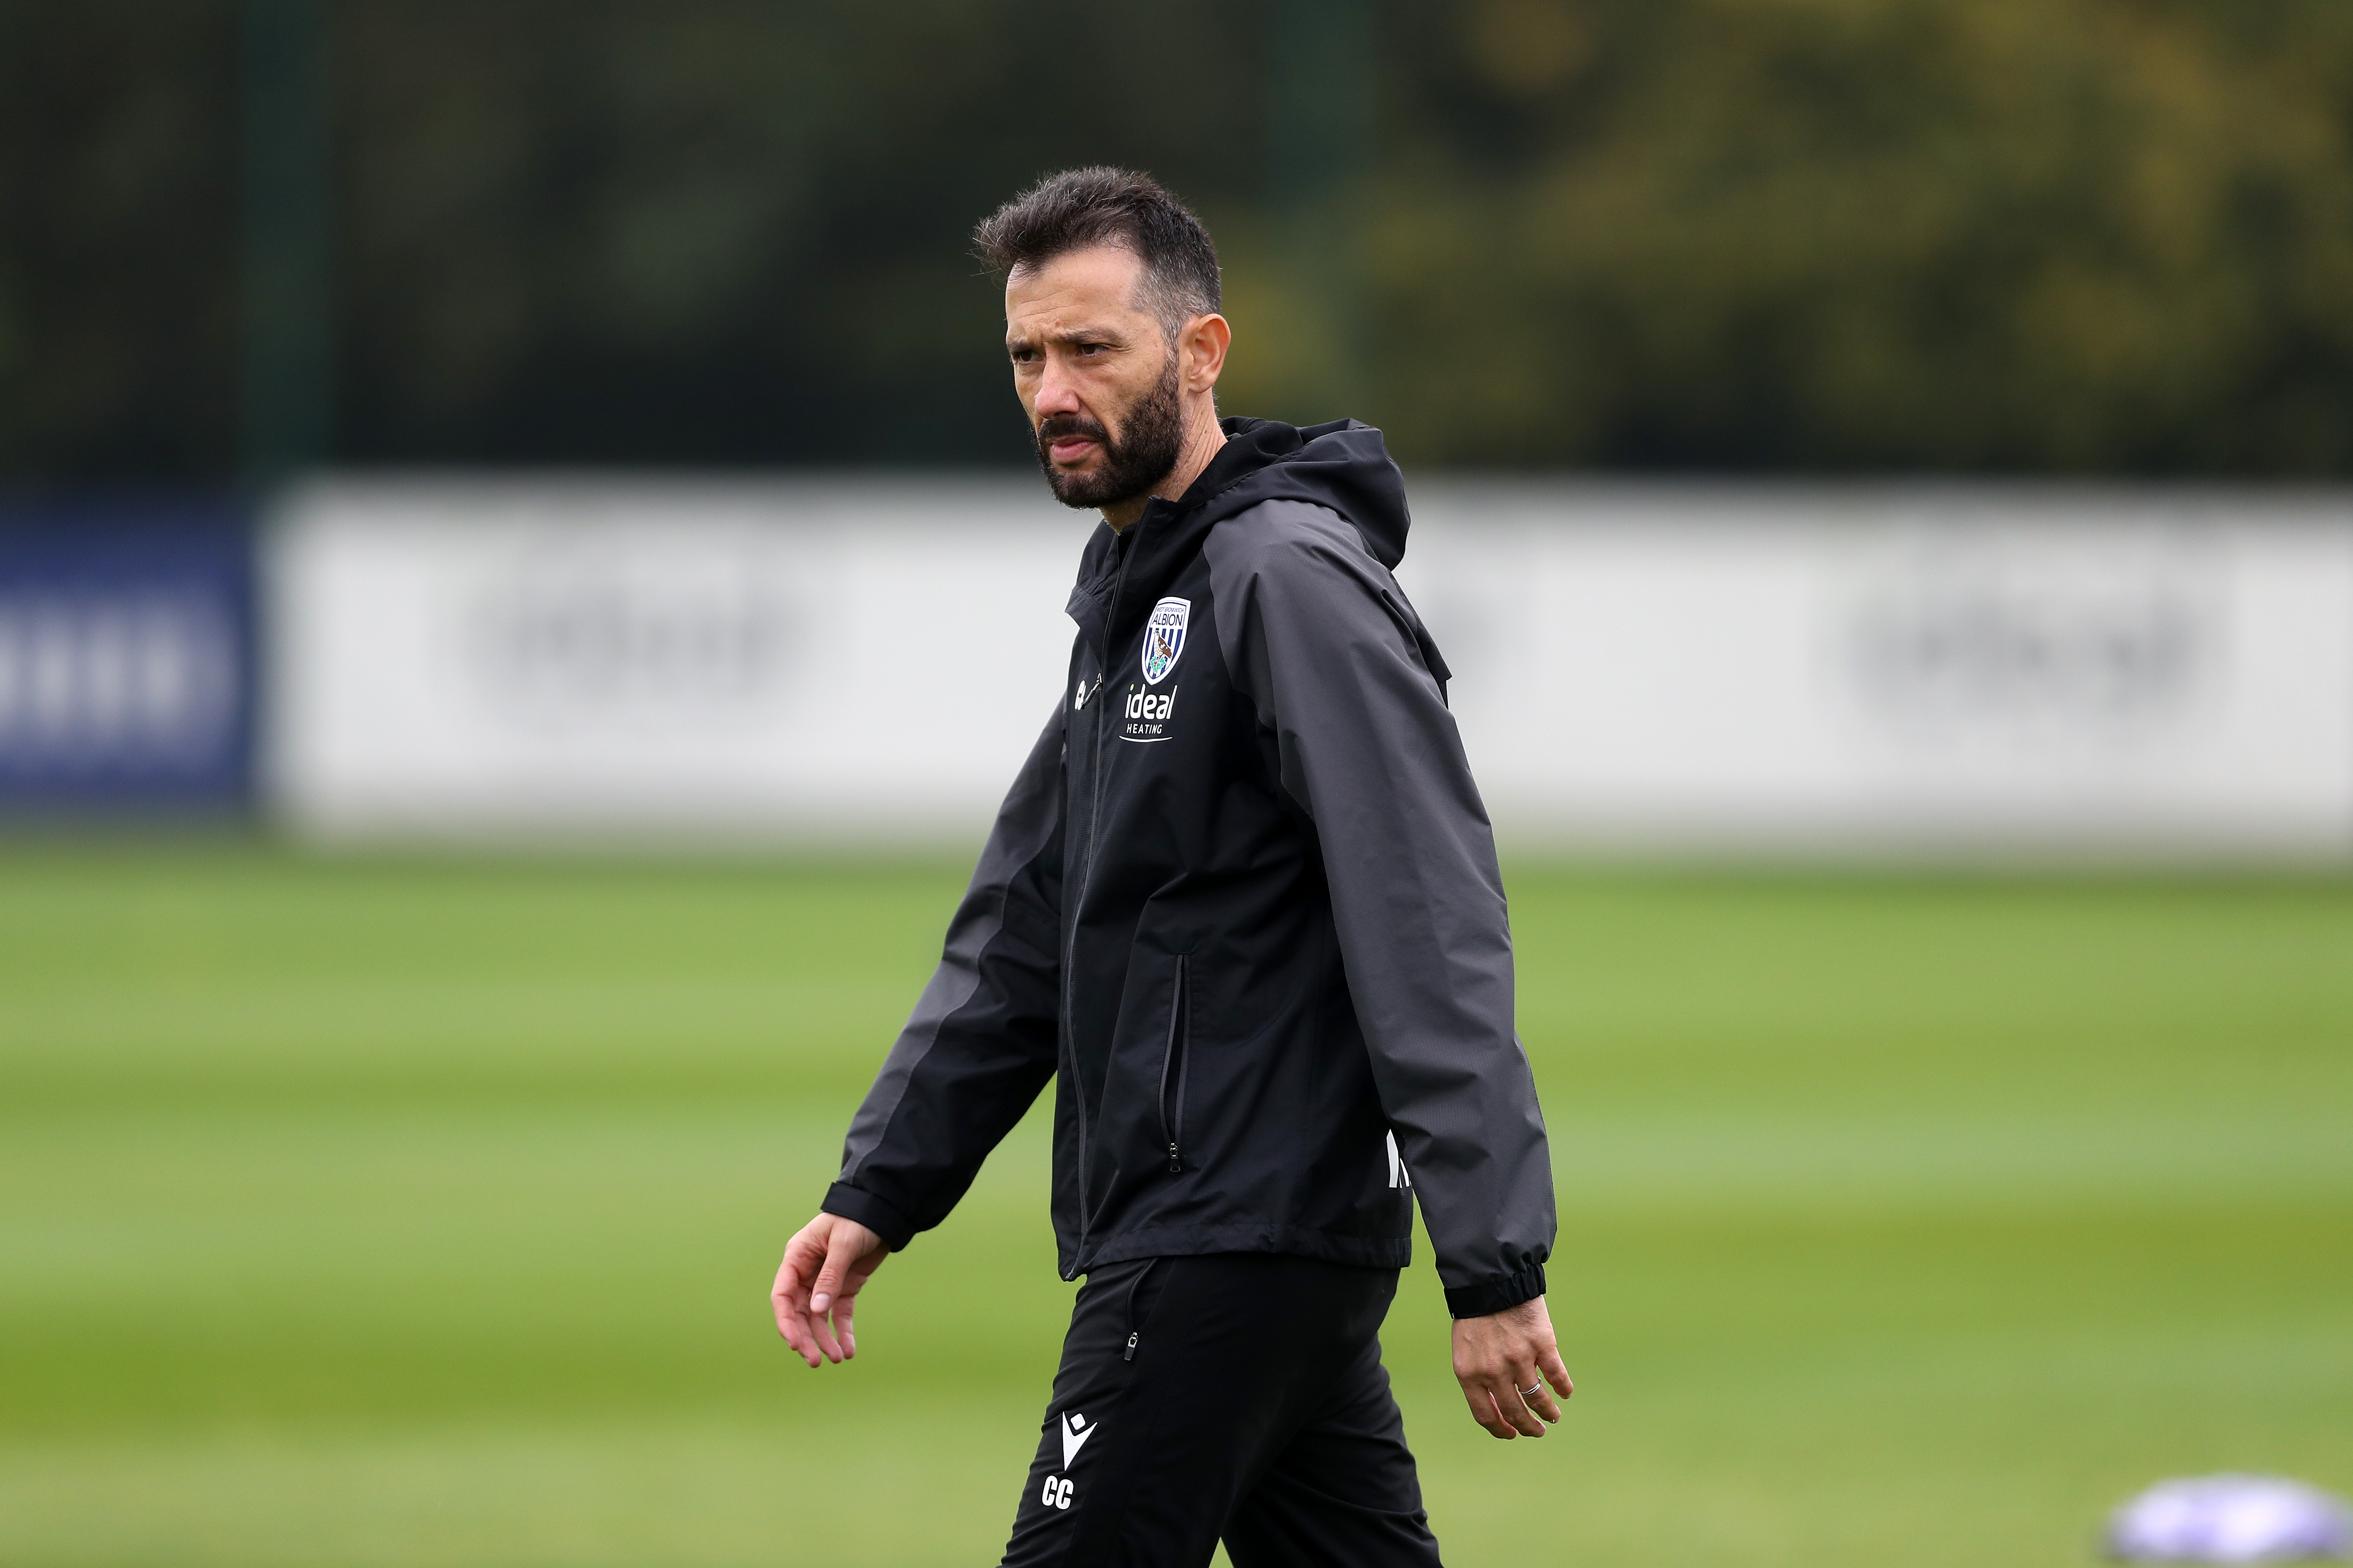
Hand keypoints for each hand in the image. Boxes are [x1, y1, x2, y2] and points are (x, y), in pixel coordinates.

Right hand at [771, 1213, 888, 1367]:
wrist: (883, 1213)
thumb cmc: (857, 1220)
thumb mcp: (843, 1245)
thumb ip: (830, 1277)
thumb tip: (816, 1311)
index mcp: (797, 1258)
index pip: (782, 1296)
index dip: (785, 1322)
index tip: (794, 1344)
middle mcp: (806, 1273)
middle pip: (798, 1313)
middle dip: (805, 1338)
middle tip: (816, 1361)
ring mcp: (825, 1283)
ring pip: (818, 1318)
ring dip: (824, 1339)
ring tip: (836, 1359)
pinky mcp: (844, 1289)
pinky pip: (840, 1315)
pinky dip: (843, 1332)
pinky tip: (848, 1350)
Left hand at [1451, 1296, 1572, 1438]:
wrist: (1491, 1279)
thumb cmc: (1476, 1315)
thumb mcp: (1465, 1349)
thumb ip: (1477, 1376)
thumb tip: (1497, 1406)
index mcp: (1470, 1374)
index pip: (1485, 1415)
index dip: (1501, 1429)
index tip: (1512, 1434)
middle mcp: (1494, 1371)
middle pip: (1514, 1411)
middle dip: (1528, 1427)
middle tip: (1537, 1431)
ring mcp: (1519, 1359)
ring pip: (1538, 1399)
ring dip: (1548, 1412)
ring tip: (1553, 1416)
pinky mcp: (1542, 1345)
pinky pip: (1557, 1375)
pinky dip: (1563, 1387)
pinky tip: (1566, 1392)